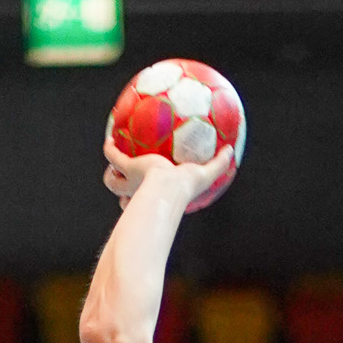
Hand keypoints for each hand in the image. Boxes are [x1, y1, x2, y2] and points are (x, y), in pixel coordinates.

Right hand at [103, 130, 232, 209]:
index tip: (145, 195)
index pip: (147, 205)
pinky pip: (113, 156)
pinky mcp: (127, 168)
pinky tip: (110, 137)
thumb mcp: (204, 175)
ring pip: (112, 182)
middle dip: (122, 193)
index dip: (143, 202)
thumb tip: (232, 151)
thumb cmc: (184, 188)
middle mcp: (139, 194)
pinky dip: (110, 148)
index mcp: (154, 199)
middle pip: (124, 198)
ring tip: (112, 160)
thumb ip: (218, 164)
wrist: (166, 189)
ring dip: (110, 174)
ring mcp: (130, 182)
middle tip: (124, 182)